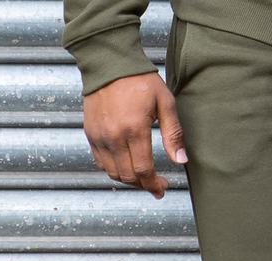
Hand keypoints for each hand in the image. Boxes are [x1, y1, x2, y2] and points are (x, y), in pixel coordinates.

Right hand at [82, 72, 188, 198]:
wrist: (108, 62)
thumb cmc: (140, 80)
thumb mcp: (165, 103)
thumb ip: (173, 134)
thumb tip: (181, 160)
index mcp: (134, 130)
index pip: (144, 171)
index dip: (154, 184)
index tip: (163, 188)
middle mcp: (114, 136)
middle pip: (128, 176)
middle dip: (144, 185)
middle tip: (156, 185)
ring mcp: (99, 136)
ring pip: (113, 173)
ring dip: (129, 180)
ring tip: (142, 178)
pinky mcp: (90, 133)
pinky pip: (101, 162)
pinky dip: (114, 169)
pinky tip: (126, 166)